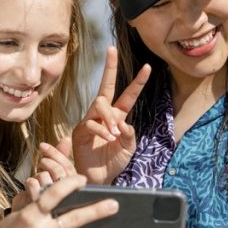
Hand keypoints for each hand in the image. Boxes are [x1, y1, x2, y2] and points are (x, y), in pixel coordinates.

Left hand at [16, 139, 79, 212]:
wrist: (29, 227)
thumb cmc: (44, 200)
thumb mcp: (53, 179)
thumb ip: (60, 158)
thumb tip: (66, 138)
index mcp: (75, 193)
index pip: (69, 169)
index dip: (56, 154)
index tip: (43, 146)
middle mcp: (68, 200)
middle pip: (59, 173)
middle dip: (48, 164)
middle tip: (41, 162)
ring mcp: (53, 207)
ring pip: (45, 178)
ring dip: (38, 176)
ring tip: (36, 182)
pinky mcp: (39, 211)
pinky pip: (34, 185)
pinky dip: (30, 182)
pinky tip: (29, 186)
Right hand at [71, 46, 150, 184]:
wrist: (100, 178)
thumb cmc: (113, 161)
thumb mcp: (129, 147)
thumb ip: (130, 135)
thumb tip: (123, 123)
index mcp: (118, 116)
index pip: (129, 95)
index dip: (138, 82)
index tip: (148, 67)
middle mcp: (103, 115)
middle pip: (105, 86)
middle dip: (109, 67)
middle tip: (111, 49)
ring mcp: (90, 121)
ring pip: (99, 104)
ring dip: (109, 117)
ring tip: (115, 134)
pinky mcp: (80, 132)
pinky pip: (90, 123)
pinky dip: (102, 130)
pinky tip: (109, 139)